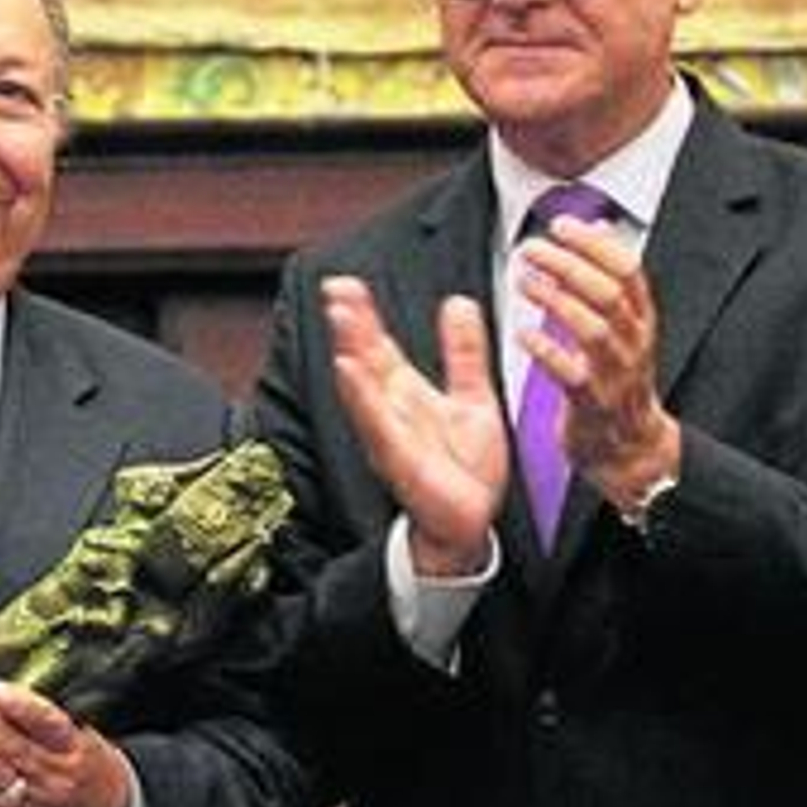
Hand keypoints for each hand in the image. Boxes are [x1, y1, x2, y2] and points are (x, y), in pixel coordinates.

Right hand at [321, 276, 507, 573]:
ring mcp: (390, 434)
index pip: (378, 346)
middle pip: (365, 359)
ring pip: (364, 386)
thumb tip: (458, 304)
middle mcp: (390, 411)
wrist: (469, 523)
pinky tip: (350, 371)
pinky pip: (377, 423)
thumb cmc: (463, 469)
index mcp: (405, 394)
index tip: (346, 284)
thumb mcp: (472, 398)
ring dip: (350, 350)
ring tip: (341, 317)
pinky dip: (363, 397)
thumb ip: (463, 353)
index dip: (363, 315)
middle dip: (350, 325)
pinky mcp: (399, 459)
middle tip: (335, 289)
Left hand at [517, 216, 679, 506]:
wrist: (630, 448)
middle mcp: (635, 342)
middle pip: (608, 292)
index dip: (594, 244)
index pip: (627, 269)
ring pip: (593, 329)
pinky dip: (546, 351)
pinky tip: (521, 333)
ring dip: (557, 301)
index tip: (560, 225)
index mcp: (642, 319)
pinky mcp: (593, 404)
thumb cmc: (617, 379)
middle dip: (569, 264)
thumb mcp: (624, 324)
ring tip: (523, 282)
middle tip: (531, 249)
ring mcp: (616, 374)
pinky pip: (572, 374)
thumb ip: (609, 276)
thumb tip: (598, 224)